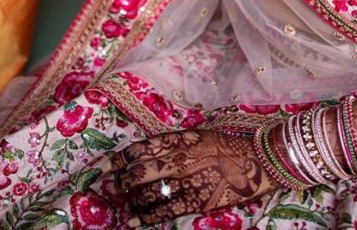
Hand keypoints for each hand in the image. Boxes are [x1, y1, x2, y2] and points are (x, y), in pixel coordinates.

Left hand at [114, 128, 275, 224]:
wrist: (253, 162)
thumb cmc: (223, 146)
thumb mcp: (196, 135)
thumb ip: (172, 143)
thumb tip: (145, 153)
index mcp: (178, 140)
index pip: (139, 149)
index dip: (118, 159)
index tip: (104, 166)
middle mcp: (178, 160)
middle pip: (139, 172)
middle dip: (119, 182)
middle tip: (108, 187)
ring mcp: (185, 182)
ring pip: (147, 193)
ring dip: (131, 200)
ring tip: (124, 204)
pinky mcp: (194, 202)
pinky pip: (163, 211)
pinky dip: (145, 217)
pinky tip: (134, 220)